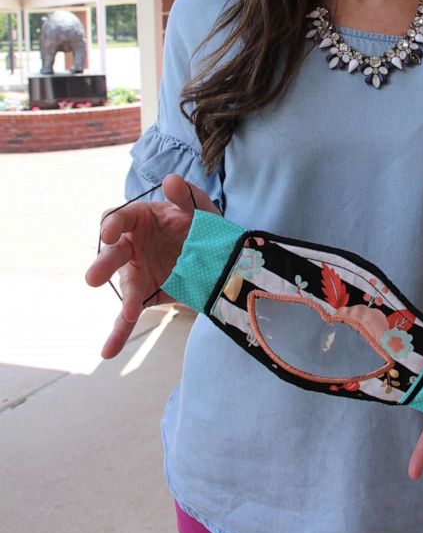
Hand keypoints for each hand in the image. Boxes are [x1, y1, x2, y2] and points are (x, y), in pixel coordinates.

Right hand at [86, 174, 219, 359]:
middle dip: (103, 265)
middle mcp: (131, 246)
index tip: (109, 233)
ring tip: (126, 315)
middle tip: (93, 279)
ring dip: (122, 302)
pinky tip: (108, 351)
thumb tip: (171, 180)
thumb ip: (187, 194)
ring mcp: (136, 273)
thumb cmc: (202, 225)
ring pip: (123, 287)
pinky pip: (127, 316)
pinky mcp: (143, 296)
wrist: (219, 257)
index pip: (119, 218)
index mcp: (140, 219)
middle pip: (112, 254)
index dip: (112, 224)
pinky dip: (118, 333)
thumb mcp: (201, 209)